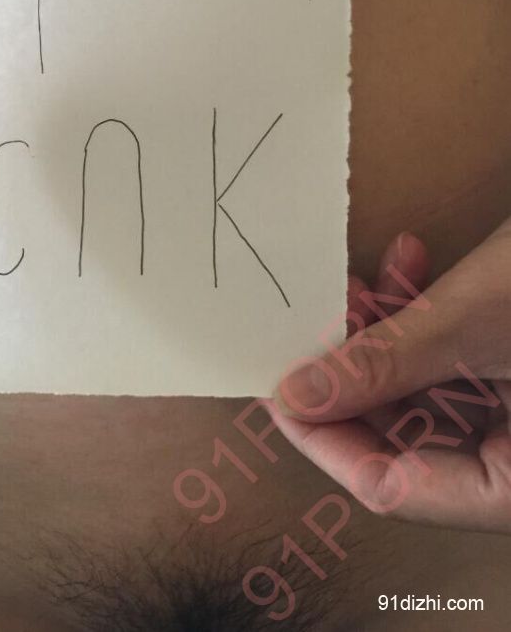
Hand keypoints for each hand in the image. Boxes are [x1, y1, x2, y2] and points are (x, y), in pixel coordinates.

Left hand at [273, 223, 510, 532]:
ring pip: (417, 391)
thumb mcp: (474, 322)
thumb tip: (296, 396)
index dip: (323, 439)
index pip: (391, 488)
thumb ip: (384, 365)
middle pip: (396, 435)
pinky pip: (449, 362)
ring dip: (382, 333)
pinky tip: (409, 262)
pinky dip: (422, 316)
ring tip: (361, 280)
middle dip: (350, 370)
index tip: (275, 392)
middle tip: (313, 323)